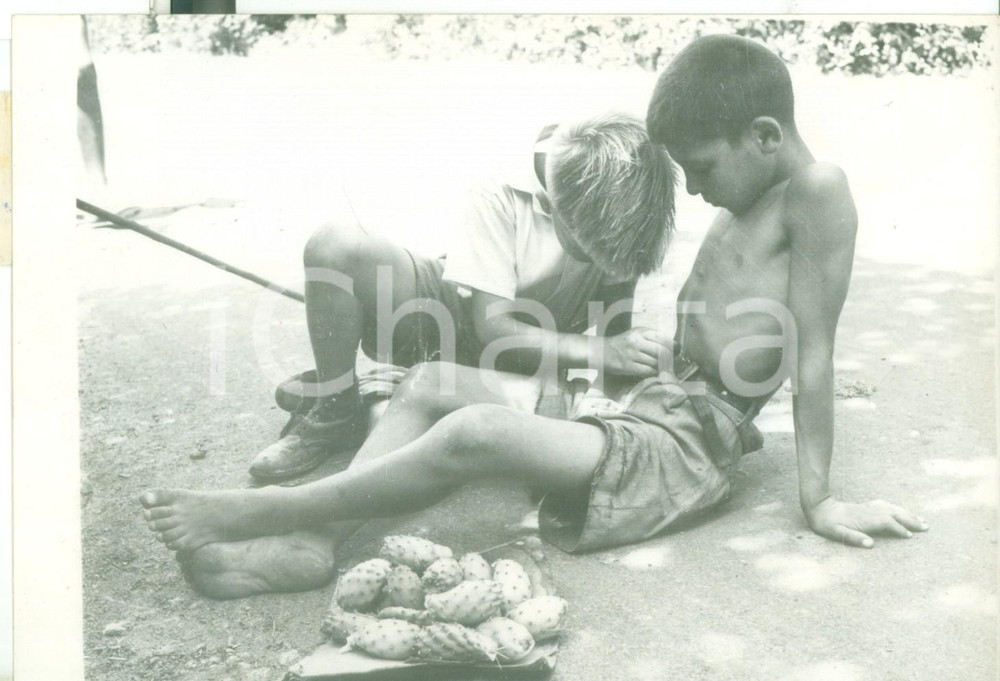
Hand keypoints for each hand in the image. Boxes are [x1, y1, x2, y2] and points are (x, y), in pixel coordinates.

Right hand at [600, 327, 668, 375]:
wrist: (602, 351)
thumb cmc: (623, 343)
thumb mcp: (636, 333)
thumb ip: (652, 336)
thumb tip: (672, 345)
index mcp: (640, 331)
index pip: (663, 338)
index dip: (674, 346)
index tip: (678, 351)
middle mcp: (636, 341)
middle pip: (661, 351)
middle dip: (670, 358)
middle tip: (673, 362)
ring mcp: (631, 354)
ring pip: (655, 362)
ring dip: (662, 367)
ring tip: (665, 368)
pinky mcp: (627, 366)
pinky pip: (647, 371)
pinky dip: (654, 372)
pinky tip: (654, 371)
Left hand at [804, 497, 929, 547]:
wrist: (819, 508)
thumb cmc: (828, 524)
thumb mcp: (837, 533)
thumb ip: (853, 538)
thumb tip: (871, 544)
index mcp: (866, 519)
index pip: (888, 524)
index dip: (899, 529)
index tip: (910, 536)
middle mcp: (871, 511)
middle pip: (895, 514)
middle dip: (911, 520)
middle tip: (926, 527)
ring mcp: (870, 507)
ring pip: (893, 509)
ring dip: (907, 514)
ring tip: (922, 519)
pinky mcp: (868, 506)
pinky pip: (888, 506)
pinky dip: (898, 509)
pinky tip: (902, 512)